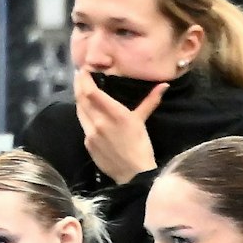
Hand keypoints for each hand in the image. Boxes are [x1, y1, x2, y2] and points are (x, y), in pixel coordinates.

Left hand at [73, 68, 163, 184]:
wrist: (133, 174)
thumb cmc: (141, 146)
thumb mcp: (143, 121)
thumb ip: (150, 101)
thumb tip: (164, 85)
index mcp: (116, 114)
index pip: (92, 92)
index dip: (84, 79)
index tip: (83, 69)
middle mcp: (99, 122)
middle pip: (82, 98)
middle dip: (78, 84)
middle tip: (78, 73)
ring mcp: (90, 133)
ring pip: (79, 110)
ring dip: (78, 97)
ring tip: (79, 87)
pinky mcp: (86, 142)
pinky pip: (82, 123)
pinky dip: (82, 113)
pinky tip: (84, 108)